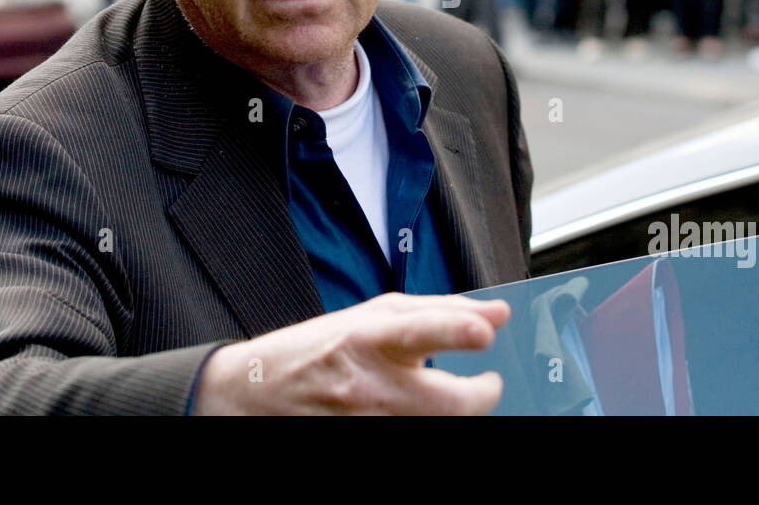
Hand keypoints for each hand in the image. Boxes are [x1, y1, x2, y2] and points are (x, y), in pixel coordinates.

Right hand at [193, 292, 509, 414]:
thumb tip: (500, 314)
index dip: (455, 330)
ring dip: (452, 415)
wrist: (259, 394)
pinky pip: (415, 442)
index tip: (485, 333)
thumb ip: (442, 312)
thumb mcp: (375, 315)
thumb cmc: (323, 348)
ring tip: (441, 400)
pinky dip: (426, 427)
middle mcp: (370, 386)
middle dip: (482, 396)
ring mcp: (367, 426)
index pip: (418, 331)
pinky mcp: (362, 447)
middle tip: (486, 385)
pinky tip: (414, 414)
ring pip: (440, 428)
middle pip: (450, 405)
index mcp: (370, 339)